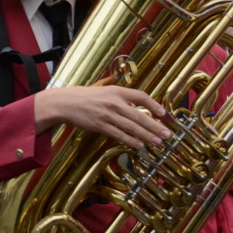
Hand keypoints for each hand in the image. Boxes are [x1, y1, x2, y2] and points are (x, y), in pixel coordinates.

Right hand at [34, 86, 168, 148]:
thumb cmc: (85, 96)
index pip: (141, 96)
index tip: (164, 114)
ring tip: (158, 142)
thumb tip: (136, 100)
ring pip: (131, 127)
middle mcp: (114, 102)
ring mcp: (107, 114)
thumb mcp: (103, 87)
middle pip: (140, 115)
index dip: (154, 105)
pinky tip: (139, 145)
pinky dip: (130, 140)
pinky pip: (118, 134)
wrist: (65, 102)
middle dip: (155, 126)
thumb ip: (119, 93)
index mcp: (117, 91)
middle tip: (167, 134)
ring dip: (146, 135)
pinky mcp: (100, 125)